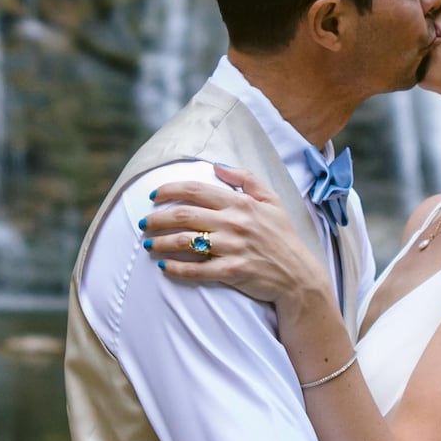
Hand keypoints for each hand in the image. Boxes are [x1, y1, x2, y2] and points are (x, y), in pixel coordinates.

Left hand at [141, 166, 334, 306]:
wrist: (298, 274)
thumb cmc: (282, 235)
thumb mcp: (271, 199)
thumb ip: (245, 178)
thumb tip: (217, 165)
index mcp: (240, 203)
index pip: (196, 190)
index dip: (170, 190)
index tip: (153, 195)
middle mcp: (234, 223)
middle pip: (185, 215)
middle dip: (158, 218)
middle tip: (143, 222)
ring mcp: (233, 248)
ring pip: (187, 241)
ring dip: (162, 242)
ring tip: (148, 244)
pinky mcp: (232, 271)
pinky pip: (198, 269)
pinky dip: (177, 268)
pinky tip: (164, 266)